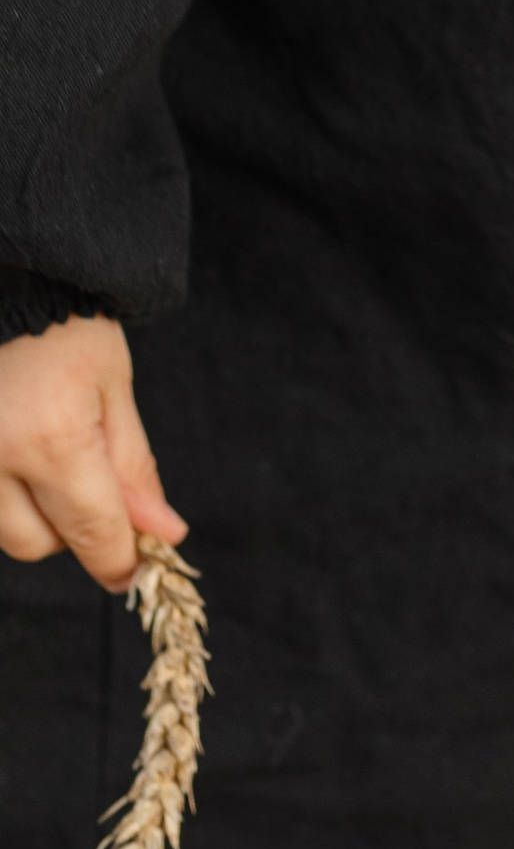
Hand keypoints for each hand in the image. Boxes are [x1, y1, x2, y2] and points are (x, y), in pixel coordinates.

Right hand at [0, 314, 182, 588]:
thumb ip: (133, 467)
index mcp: (50, 439)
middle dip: (73, 529)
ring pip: (1, 532)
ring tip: (48, 454)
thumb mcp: (113, 387)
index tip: (136, 569)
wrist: (9, 280)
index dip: (119, 560)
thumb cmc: (65, 325)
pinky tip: (19, 453)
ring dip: (32, 515)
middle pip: (37, 545)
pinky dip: (3, 493)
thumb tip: (161, 534)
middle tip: (91, 480)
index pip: (91, 531)